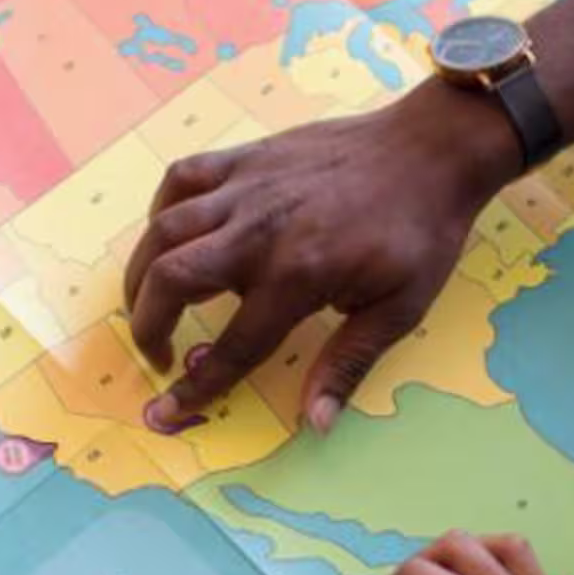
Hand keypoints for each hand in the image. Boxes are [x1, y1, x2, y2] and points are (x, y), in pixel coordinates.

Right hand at [125, 80, 519, 435]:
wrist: (432, 151)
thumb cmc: (421, 232)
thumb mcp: (398, 309)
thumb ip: (347, 364)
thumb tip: (316, 423)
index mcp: (297, 276)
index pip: (231, 347)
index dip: (196, 386)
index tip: (167, 412)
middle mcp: (258, 231)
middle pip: (170, 279)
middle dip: (147, 325)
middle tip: (156, 352)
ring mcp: (247, 188)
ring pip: (163, 229)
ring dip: (141, 273)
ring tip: (147, 304)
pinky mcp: (246, 157)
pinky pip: (182, 180)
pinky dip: (162, 210)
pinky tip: (169, 235)